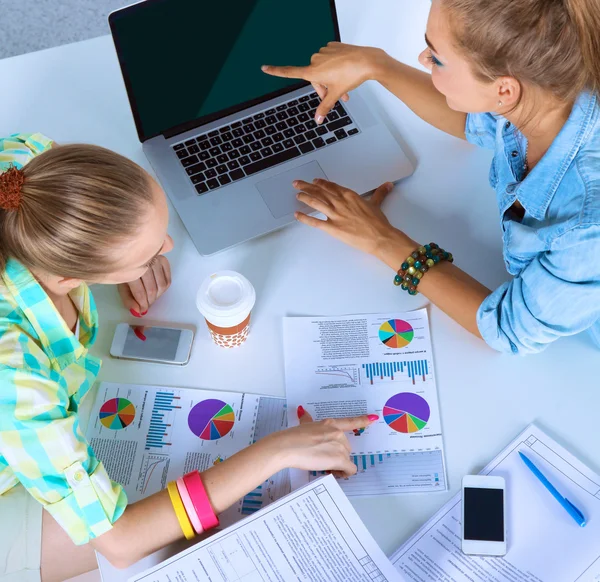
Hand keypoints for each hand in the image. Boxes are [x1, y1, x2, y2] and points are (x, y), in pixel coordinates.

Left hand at [118, 256, 171, 316]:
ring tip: (150, 298)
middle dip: (149, 301)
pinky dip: (164, 288)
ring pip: (162, 286)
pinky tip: (157, 289)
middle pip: (152, 289)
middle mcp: (146, 264)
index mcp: (131, 269)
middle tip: (145, 305)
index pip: (139, 291)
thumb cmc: (124, 269)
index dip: (142, 304)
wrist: (129, 252)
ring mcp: (156, 260)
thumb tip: (138, 312)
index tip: (142, 311)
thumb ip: (128, 299)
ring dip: (157, 296)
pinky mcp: (164, 260)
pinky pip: (168, 280)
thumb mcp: (122, 285)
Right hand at [262, 43, 385, 121]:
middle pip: (314, 78)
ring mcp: (324, 52)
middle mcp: (315, 60)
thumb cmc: (351, 76)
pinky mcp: (332, 46)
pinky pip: (330, 59)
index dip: (276, 71)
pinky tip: (345, 71)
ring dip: (330, 79)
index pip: (290, 72)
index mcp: (313, 72)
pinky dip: (335, 67)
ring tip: (345, 89)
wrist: (367, 61)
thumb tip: (317, 121)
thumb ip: (325, 107)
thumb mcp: (336, 95)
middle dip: (324, 88)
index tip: (264, 67)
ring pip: (323, 69)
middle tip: (338, 97)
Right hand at [270, 406, 377, 477]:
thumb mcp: (303, 424)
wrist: (287, 446)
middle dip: (338, 456)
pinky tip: (334, 474)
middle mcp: (337, 433)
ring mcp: (339, 446)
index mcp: (330, 424)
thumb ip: (306, 418)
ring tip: (325, 468)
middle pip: (346, 448)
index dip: (363, 420)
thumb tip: (302, 410)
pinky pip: (350, 469)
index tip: (374, 418)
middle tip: (325, 461)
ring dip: (339, 466)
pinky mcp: (339, 459)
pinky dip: (344, 474)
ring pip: (346, 460)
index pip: (350, 422)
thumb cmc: (292, 437)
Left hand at [293, 178, 414, 264]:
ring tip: (297, 195)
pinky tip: (297, 215)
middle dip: (306, 186)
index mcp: (349, 195)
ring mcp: (335, 215)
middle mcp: (339, 203)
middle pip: (320, 192)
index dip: (321, 183)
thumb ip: (379, 193)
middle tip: (297, 183)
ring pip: (316, 203)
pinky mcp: (332, 228)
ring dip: (305, 198)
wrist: (379, 237)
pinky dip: (305, 218)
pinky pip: (315, 222)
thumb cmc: (378, 222)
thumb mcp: (376, 204)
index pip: (331, 186)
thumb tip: (387, 185)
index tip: (314, 181)